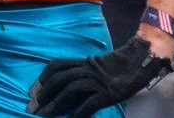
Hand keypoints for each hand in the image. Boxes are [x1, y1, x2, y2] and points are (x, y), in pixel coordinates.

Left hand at [28, 37, 173, 117]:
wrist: (142, 61)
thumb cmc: (118, 67)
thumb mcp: (96, 66)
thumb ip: (81, 73)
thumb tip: (63, 91)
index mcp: (83, 61)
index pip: (56, 66)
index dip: (42, 78)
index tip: (32, 92)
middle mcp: (87, 69)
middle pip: (59, 79)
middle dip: (43, 94)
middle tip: (32, 107)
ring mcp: (98, 81)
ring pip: (70, 90)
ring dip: (55, 104)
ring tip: (44, 116)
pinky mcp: (108, 93)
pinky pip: (89, 103)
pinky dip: (77, 112)